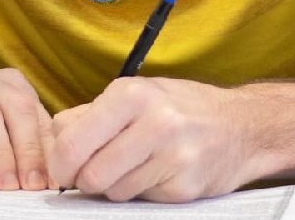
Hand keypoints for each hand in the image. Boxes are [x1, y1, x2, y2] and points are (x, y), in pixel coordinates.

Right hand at [0, 64, 53, 190]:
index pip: (35, 110)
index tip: (56, 176)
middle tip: (36, 185)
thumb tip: (44, 173)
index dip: (48, 145)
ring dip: (4, 155)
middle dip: (30, 150)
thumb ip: (11, 141)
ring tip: (10, 186)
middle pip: (17, 108)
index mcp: (1, 80)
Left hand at [47, 77, 258, 201]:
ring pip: (113, 192)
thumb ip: (91, 115)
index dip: (59, 164)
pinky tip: (159, 173)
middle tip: (95, 174)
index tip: (64, 169)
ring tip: (136, 166)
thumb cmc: (181, 109)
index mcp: (132, 94)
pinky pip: (141, 201)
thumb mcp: (136, 95)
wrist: (243, 127)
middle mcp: (154, 121)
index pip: (70, 142)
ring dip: (116, 187)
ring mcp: (173, 156)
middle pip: (89, 174)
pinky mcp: (185, 186)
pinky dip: (143, 192)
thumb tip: (52, 142)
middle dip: (85, 181)